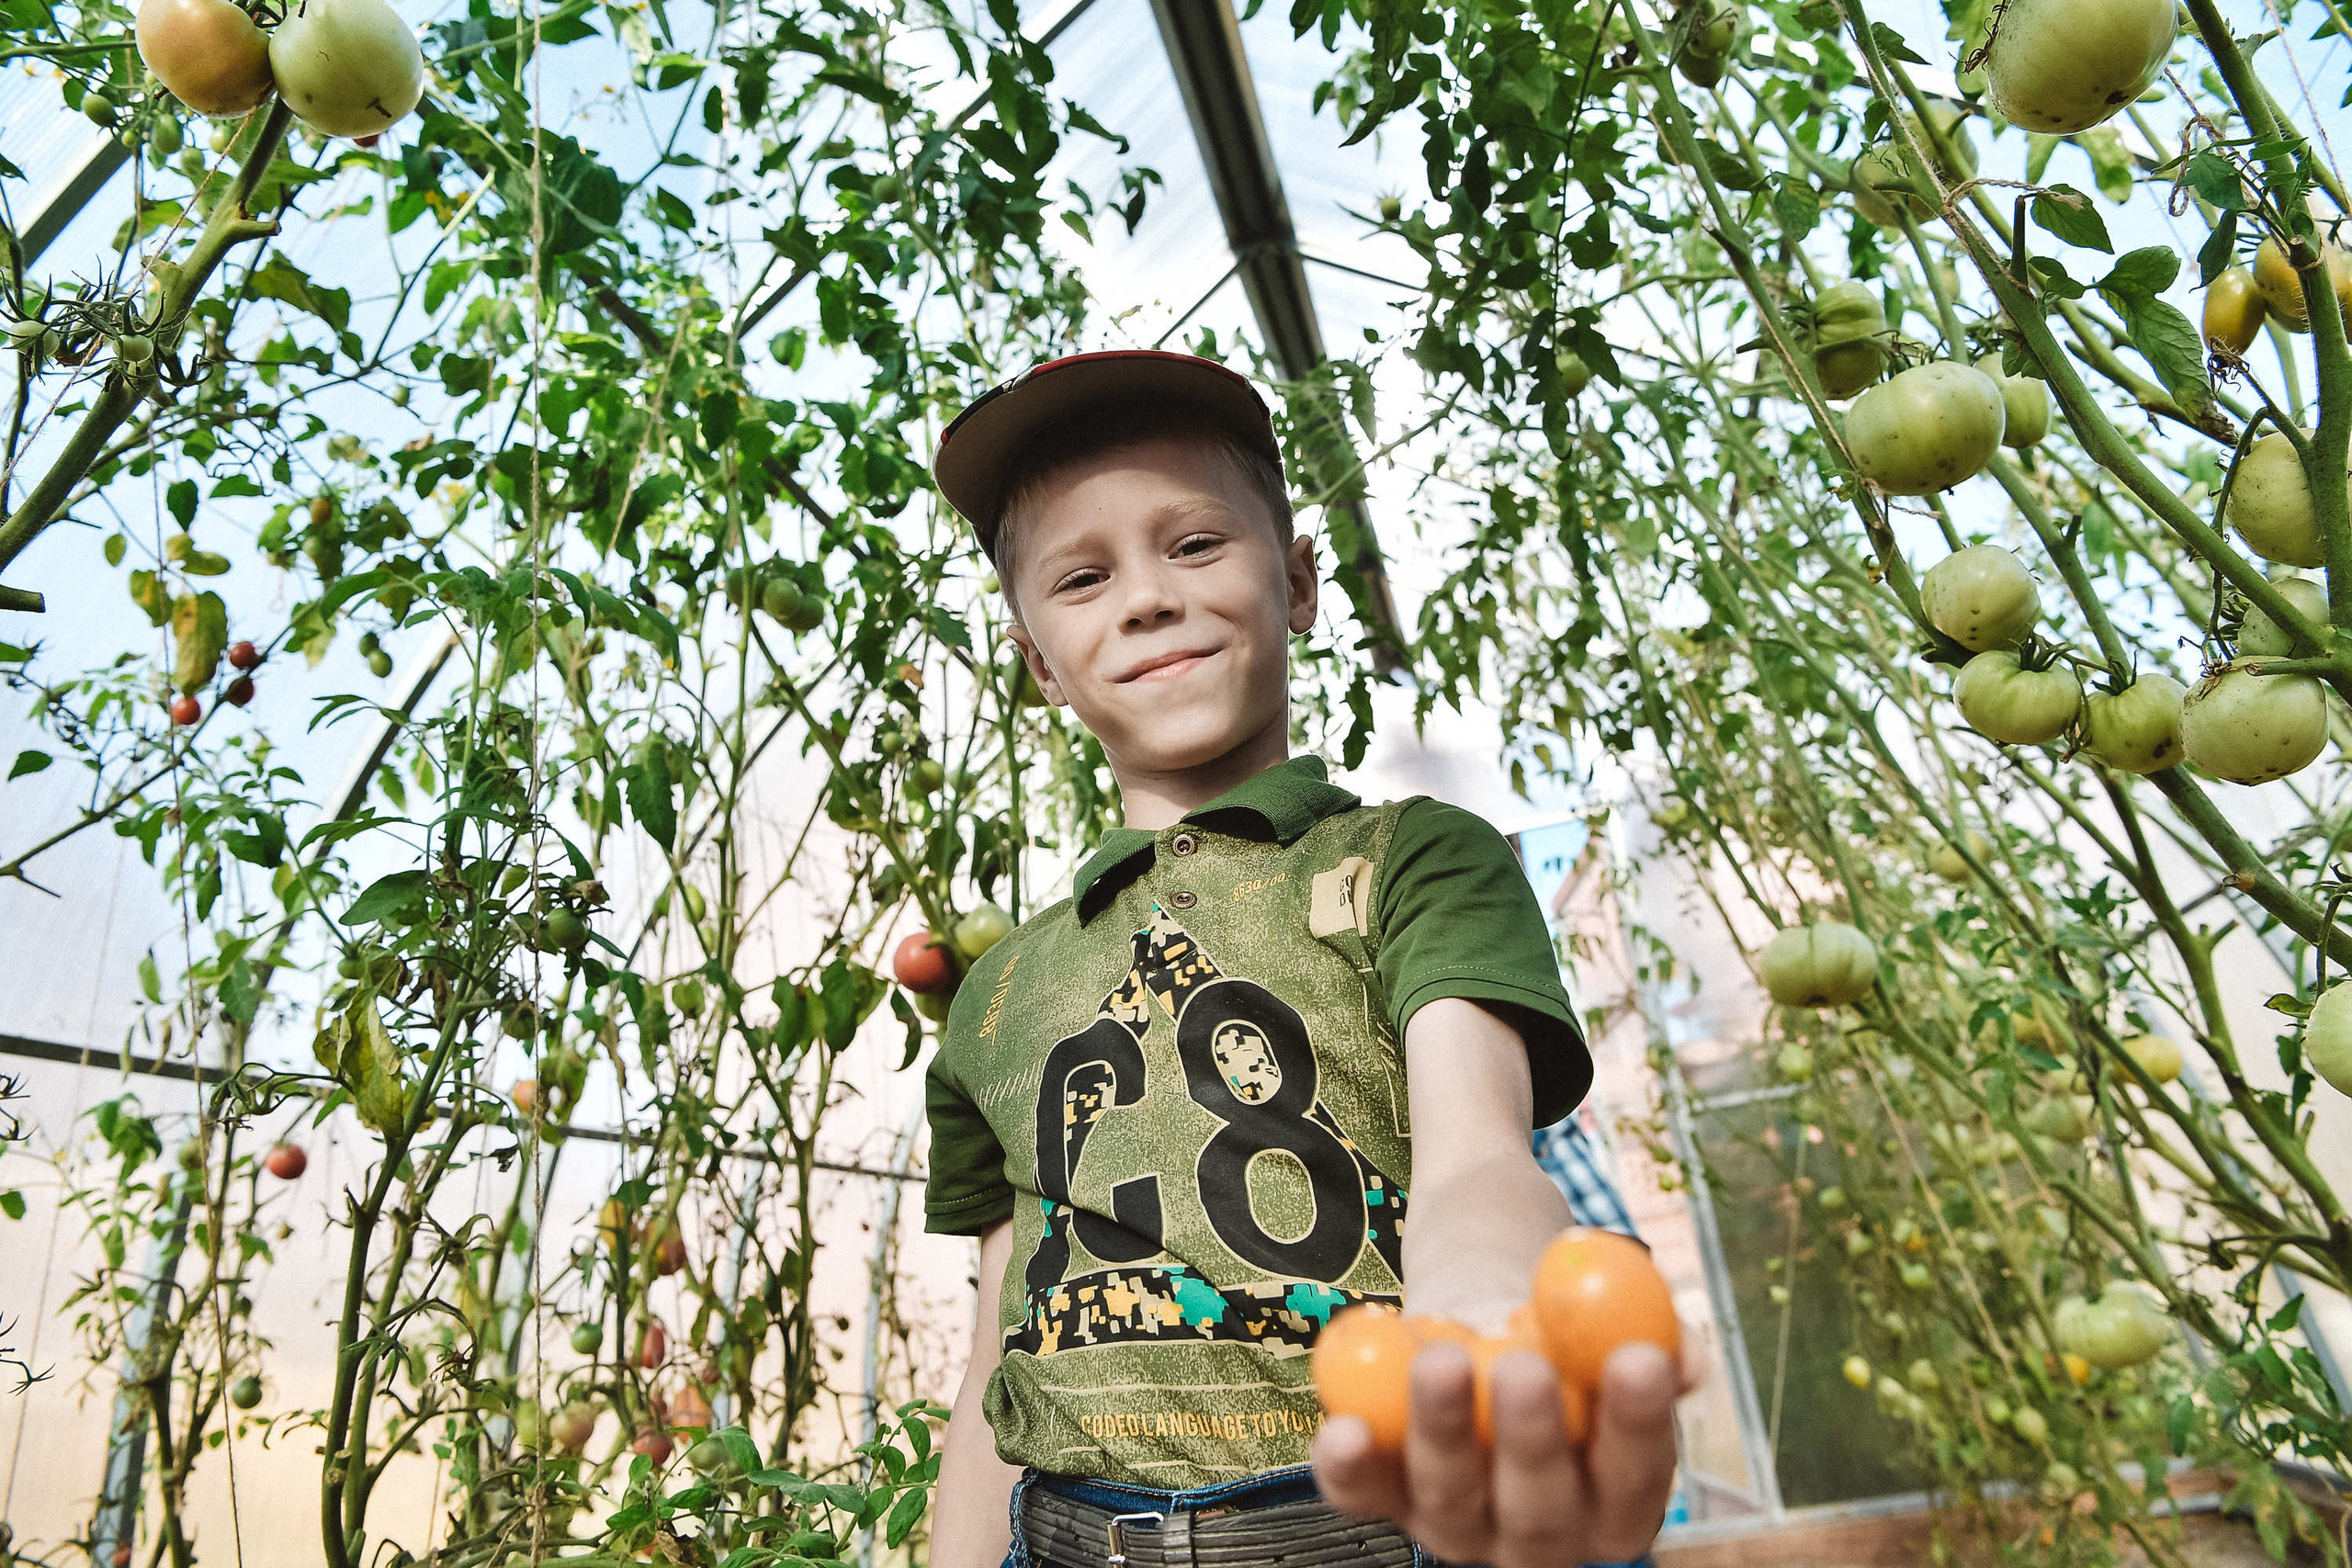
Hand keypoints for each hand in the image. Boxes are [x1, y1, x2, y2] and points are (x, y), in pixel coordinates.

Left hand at [1309, 1338, 1690, 1567]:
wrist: (1483, 1337)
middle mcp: (1543, 1537)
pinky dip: (1351, 1466)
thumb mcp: (1608, 1331)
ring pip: (1450, 1497)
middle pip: (1539, 1507)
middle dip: (1532, 1440)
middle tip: (1527, 1369)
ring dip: (1443, 1430)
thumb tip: (1679, 1352)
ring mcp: (1459, 1527)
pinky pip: (1363, 1494)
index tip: (1640, 1358)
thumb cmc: (1562, 1342)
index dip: (1638, 1422)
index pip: (1636, 1475)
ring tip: (1441, 1358)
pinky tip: (1342, 1429)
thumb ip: (1649, 1337)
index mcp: (1617, 1504)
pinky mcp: (1389, 1502)